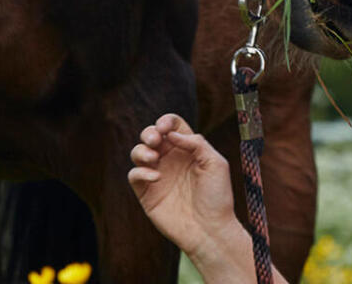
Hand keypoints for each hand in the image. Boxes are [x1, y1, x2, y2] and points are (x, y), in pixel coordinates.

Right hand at [127, 113, 238, 258]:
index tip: (165, 127)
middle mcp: (171, 160)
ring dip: (142, 150)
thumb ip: (197, 143)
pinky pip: (134, 174)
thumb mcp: (216, 164)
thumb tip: (172, 135)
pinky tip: (156, 177)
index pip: (172, 127)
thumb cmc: (217, 197)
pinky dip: (140, 171)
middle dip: (149, 132)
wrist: (210, 230)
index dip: (166, 121)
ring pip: (138, 152)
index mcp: (188, 150)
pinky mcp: (147, 192)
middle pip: (151, 135)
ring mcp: (157, 175)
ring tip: (153, 158)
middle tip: (155, 140)